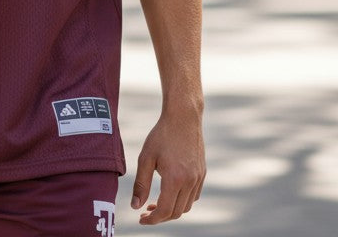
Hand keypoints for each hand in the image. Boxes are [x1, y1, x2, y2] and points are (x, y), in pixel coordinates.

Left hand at [130, 109, 205, 224]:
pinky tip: (170, 193)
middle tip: (145, 212)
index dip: (152, 219)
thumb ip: (141, 184)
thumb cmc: (161, 135)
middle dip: (160, 217)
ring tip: (155, 204)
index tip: (141, 218)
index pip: (164, 210)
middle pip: (176, 212)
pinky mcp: (202, 172)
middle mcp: (190, 181)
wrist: (183, 117)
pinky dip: (182, 201)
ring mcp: (198, 177)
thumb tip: (135, 207)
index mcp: (175, 179)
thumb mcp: (145, 158)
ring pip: (187, 206)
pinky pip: (194, 195)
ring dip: (172, 210)